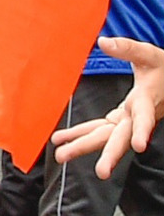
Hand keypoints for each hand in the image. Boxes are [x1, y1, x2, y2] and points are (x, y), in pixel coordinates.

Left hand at [56, 37, 163, 177]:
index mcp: (148, 100)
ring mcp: (129, 121)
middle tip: (101, 173)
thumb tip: (103, 42)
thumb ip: (128, 48)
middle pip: (123, 137)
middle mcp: (138, 116)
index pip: (145, 118)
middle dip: (111, 154)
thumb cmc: (162, 67)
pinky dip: (81, 134)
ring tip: (61, 156)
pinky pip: (100, 130)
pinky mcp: (121, 120)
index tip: (139, 146)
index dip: (142, 131)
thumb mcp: (149, 55)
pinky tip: (61, 141)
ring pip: (107, 138)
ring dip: (84, 146)